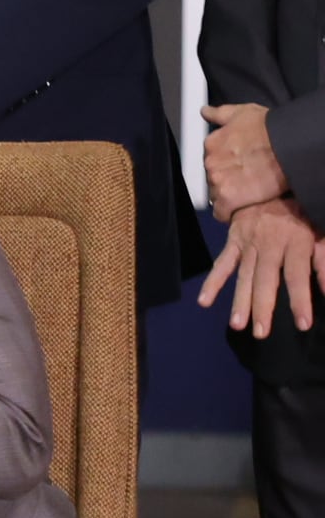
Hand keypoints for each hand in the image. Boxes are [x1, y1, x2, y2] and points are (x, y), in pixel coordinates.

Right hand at [200, 197, 318, 337]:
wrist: (275, 184)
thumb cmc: (303, 213)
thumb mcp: (321, 233)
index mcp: (296, 243)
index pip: (298, 277)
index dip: (300, 300)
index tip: (303, 324)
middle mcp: (270, 245)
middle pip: (266, 280)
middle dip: (263, 307)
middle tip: (261, 333)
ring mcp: (249, 243)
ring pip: (244, 276)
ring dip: (239, 301)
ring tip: (238, 325)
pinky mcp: (234, 241)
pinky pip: (223, 263)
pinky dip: (213, 282)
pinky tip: (205, 301)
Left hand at [203, 103, 289, 219]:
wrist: (288, 146)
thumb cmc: (270, 127)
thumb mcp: (242, 113)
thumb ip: (220, 114)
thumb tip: (205, 112)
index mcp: (212, 143)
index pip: (211, 161)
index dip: (224, 166)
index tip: (236, 168)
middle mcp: (210, 162)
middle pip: (212, 178)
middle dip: (225, 181)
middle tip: (245, 181)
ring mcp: (217, 180)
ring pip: (215, 195)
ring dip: (227, 196)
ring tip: (246, 194)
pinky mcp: (228, 198)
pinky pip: (221, 212)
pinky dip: (227, 213)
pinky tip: (238, 210)